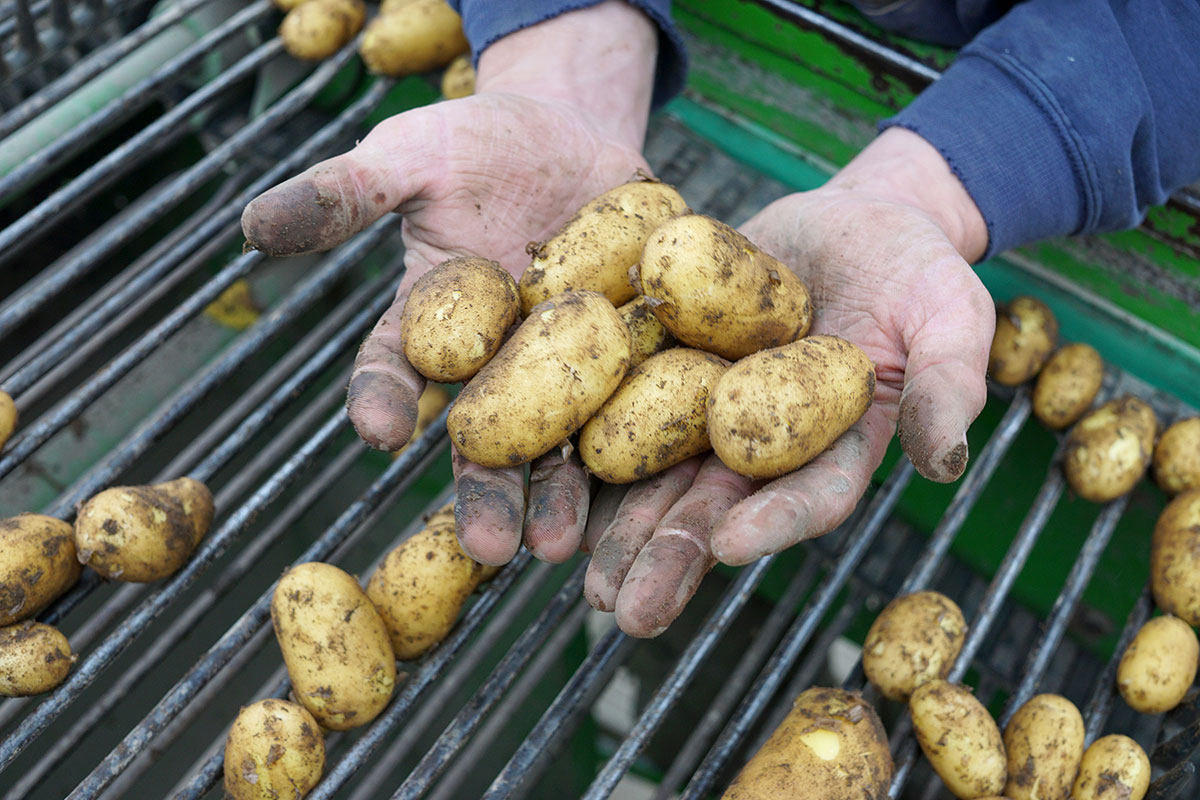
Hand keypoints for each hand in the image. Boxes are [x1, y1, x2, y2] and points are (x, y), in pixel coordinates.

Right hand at [241, 2, 657, 563]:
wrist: (571, 128)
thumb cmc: (475, 143)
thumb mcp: (410, 157)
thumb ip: (346, 194)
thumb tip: (252, 225)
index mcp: (430, 325)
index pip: (395, 368)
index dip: (383, 397)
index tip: (378, 428)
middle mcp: (494, 361)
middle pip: (484, 434)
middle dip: (485, 490)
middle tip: (490, 547)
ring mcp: (565, 362)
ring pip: (562, 439)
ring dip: (560, 494)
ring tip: (561, 546)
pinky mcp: (632, 349)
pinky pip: (640, 399)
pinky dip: (644, 443)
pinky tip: (650, 487)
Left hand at [585, 127, 995, 636]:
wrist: (851, 216)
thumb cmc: (914, 266)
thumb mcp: (949, 313)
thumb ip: (947, 383)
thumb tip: (944, 464)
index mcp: (837, 444)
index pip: (809, 497)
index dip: (772, 524)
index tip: (727, 546)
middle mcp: (765, 441)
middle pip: (716, 506)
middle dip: (669, 556)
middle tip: (624, 609)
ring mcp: (711, 407)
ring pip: (657, 473)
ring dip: (616, 522)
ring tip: (570, 566)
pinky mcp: (669, 364)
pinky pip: (622, 405)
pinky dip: (584, 442)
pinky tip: (544, 477)